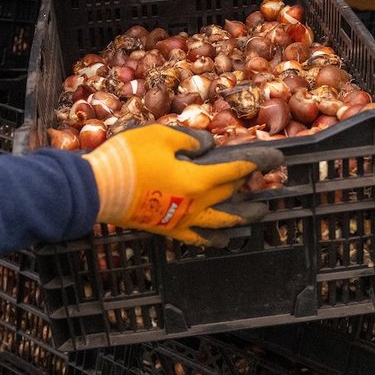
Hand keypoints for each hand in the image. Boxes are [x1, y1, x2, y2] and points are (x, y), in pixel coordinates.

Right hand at [82, 124, 282, 246]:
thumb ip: (190, 139)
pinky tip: (220, 238)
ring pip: (221, 224)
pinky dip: (213, 238)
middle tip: (268, 185)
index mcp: (198, 180)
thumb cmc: (127, 159)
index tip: (277, 157)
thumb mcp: (160, 135)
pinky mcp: (166, 230)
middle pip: (232, 198)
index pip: (238, 170)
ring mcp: (182, 220)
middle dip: (253, 191)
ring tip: (255, 217)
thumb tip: (209, 146)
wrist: (96, 190)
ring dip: (241, 219)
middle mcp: (196, 205)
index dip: (260, 161)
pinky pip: (197, 238)